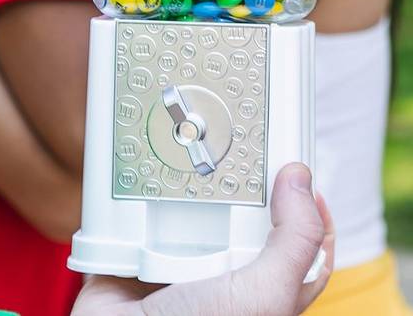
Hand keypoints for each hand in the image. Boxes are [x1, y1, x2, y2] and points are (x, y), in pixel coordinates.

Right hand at [71, 163, 332, 315]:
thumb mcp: (265, 295)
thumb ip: (294, 242)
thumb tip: (301, 178)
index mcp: (263, 290)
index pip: (300, 244)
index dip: (304, 204)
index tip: (293, 165)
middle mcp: (224, 277)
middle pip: (242, 213)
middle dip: (237, 180)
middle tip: (233, 145)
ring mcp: (179, 264)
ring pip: (189, 208)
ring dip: (181, 184)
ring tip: (184, 152)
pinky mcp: (136, 253)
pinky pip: (138, 212)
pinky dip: (136, 193)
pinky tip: (142, 172)